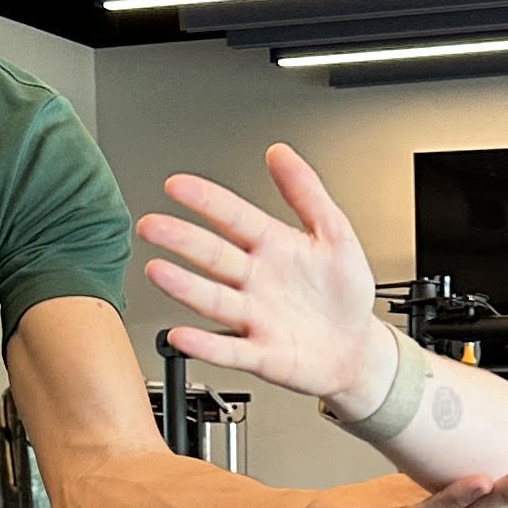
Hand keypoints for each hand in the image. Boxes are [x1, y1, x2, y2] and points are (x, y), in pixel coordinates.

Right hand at [138, 145, 385, 404]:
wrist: (355, 348)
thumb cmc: (343, 294)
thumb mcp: (335, 234)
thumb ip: (307, 193)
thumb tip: (280, 153)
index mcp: (271, 247)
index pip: (233, 217)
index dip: (207, 201)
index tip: (177, 185)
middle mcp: (255, 281)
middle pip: (213, 255)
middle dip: (181, 239)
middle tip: (152, 224)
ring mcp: (254, 317)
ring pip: (214, 299)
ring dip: (184, 286)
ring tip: (157, 271)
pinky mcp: (261, 354)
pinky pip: (229, 350)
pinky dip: (205, 345)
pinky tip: (182, 334)